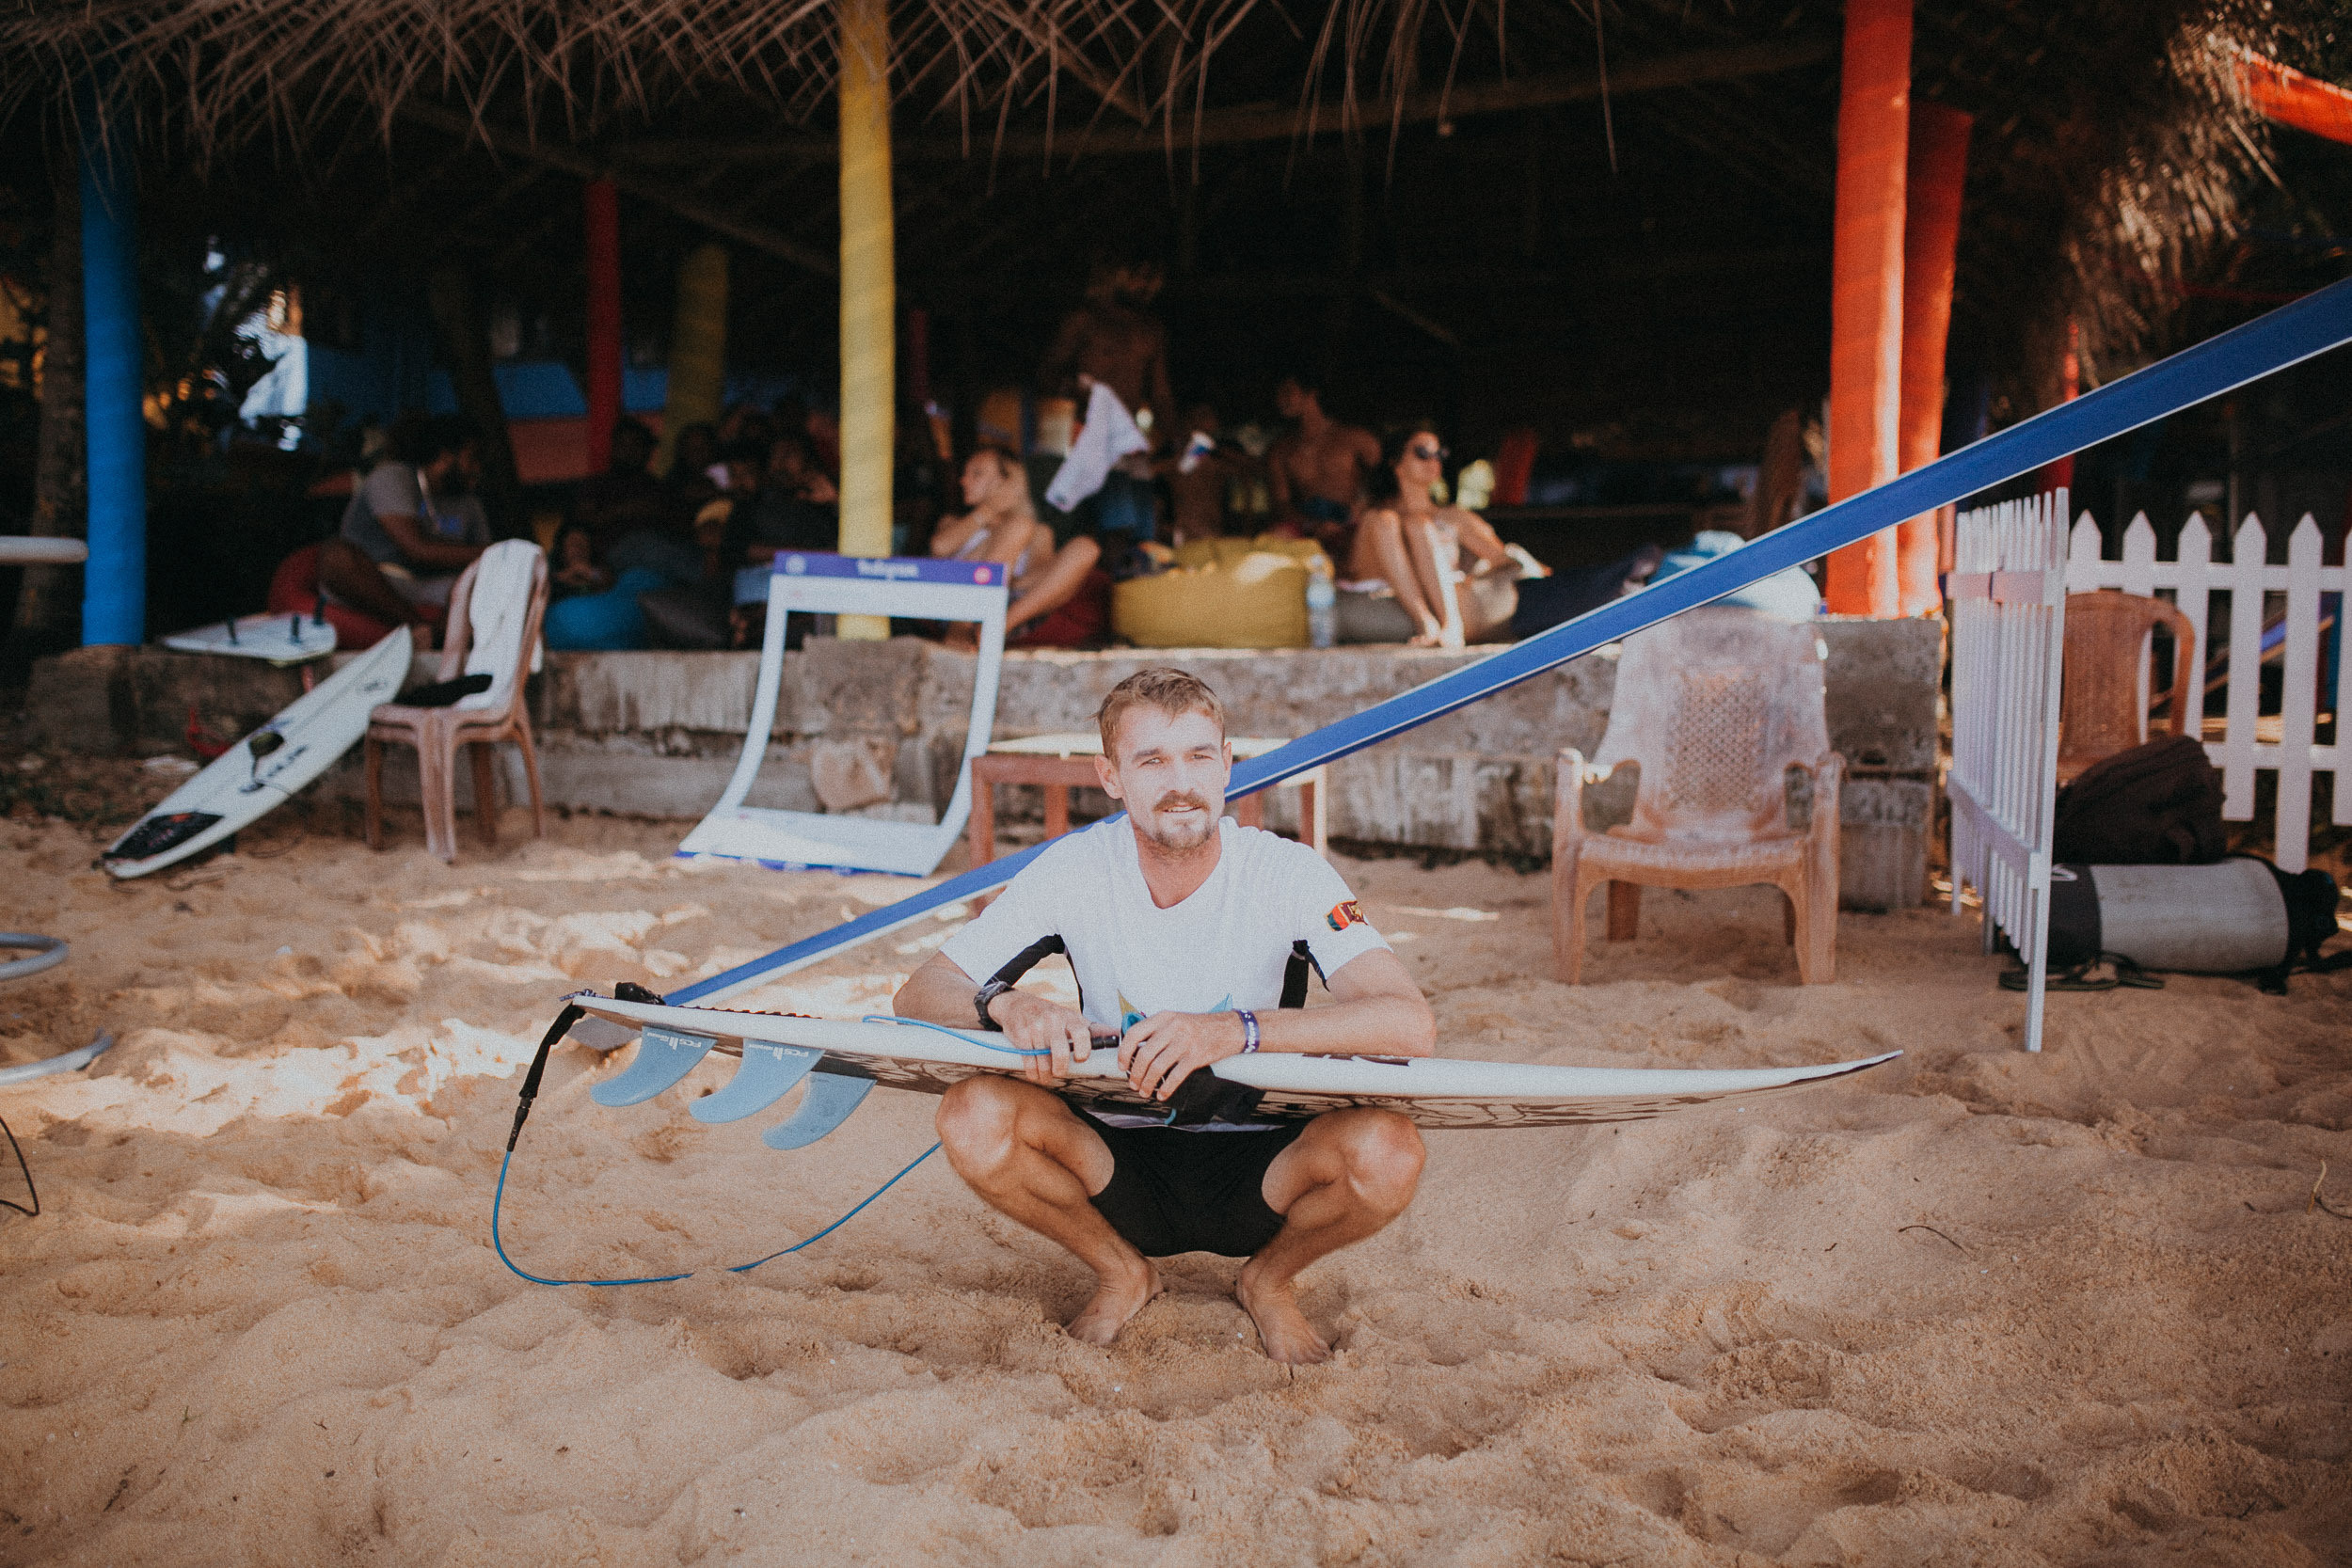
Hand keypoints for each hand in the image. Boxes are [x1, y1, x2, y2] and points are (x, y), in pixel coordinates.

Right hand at [987, 989, 1095, 1086]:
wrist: (1017, 1004)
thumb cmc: (1051, 1016)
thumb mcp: (1072, 1018)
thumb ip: (1094, 1029)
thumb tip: (1118, 1035)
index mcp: (1070, 1017)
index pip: (1082, 1034)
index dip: (1083, 1050)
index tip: (1080, 1060)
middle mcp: (1053, 1020)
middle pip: (1061, 1052)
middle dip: (1060, 1069)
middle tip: (1059, 1073)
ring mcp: (1036, 1027)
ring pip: (1043, 1061)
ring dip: (1045, 1075)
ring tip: (1046, 1077)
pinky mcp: (1020, 1035)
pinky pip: (1029, 1061)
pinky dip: (1032, 1073)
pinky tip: (1034, 1074)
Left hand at [1118, 1011, 1245, 1100]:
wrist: (1229, 1028)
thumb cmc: (1199, 1026)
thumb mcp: (1176, 1019)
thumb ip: (1157, 1031)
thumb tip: (1135, 1051)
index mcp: (1164, 1017)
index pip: (1135, 1033)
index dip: (1124, 1051)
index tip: (1122, 1065)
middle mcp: (1173, 1028)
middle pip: (1145, 1054)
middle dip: (1135, 1073)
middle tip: (1134, 1083)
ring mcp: (1185, 1042)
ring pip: (1158, 1067)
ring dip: (1148, 1083)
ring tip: (1145, 1091)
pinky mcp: (1196, 1056)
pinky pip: (1176, 1076)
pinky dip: (1166, 1088)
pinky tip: (1162, 1094)